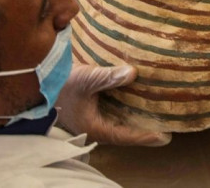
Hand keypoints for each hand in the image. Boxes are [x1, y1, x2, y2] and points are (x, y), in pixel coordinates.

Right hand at [56, 64, 171, 145]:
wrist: (41, 78)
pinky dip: (128, 108)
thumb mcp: (86, 79)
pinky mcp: (92, 108)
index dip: (144, 136)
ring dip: (137, 118)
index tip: (165, 136)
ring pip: (120, 122)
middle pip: (125, 131)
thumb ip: (109, 77)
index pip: (124, 136)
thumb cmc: (62, 83)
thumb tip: (133, 73)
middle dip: (145, 129)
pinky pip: (115, 112)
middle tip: (168, 125)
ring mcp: (93, 118)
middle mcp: (95, 126)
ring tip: (159, 113)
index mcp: (93, 127)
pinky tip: (140, 99)